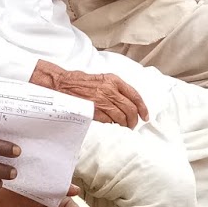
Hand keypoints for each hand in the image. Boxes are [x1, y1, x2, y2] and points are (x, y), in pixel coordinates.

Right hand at [31, 60, 148, 127]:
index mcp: (114, 80)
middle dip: (134, 120)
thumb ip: (115, 88)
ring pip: (122, 117)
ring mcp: (102, 100)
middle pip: (130, 109)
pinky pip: (110, 121)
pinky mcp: (94, 110)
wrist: (63, 84)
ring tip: (123, 128)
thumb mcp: (102, 78)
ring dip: (125, 125)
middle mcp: (110, 89)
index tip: (145, 116)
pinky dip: (113, 126)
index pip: (135, 95)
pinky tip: (112, 126)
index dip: (143, 108)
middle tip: (132, 126)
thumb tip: (127, 102)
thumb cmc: (80, 81)